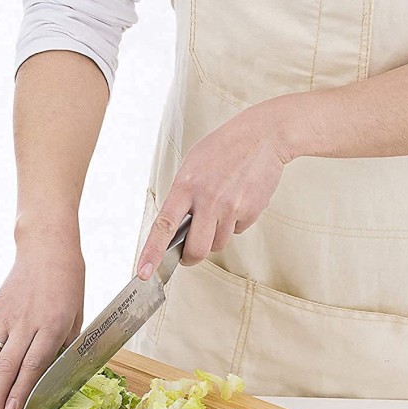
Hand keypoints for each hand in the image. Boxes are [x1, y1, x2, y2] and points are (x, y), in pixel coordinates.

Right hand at [0, 222, 84, 408]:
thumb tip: (51, 381)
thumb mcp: (76, 317)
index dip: (20, 392)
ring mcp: (5, 317)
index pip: (32, 365)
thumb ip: (63, 348)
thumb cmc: (68, 284)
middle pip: (5, 368)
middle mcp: (25, 322)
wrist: (46, 248)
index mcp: (51, 325)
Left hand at [136, 104, 291, 277]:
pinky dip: (235, 223)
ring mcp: (231, 207)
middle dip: (191, 258)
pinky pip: (238, 231)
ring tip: (220, 210)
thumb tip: (174, 232)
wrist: (263, 136)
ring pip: (218, 244)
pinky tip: (237, 201)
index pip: (164, 227)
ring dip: (215, 237)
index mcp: (186, 186)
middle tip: (188, 255)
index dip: (152, 253)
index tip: (144, 273)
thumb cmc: (222, 149)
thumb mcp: (191, 167)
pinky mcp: (251, 211)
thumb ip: (182, 198)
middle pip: (196, 250)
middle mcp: (208, 199)